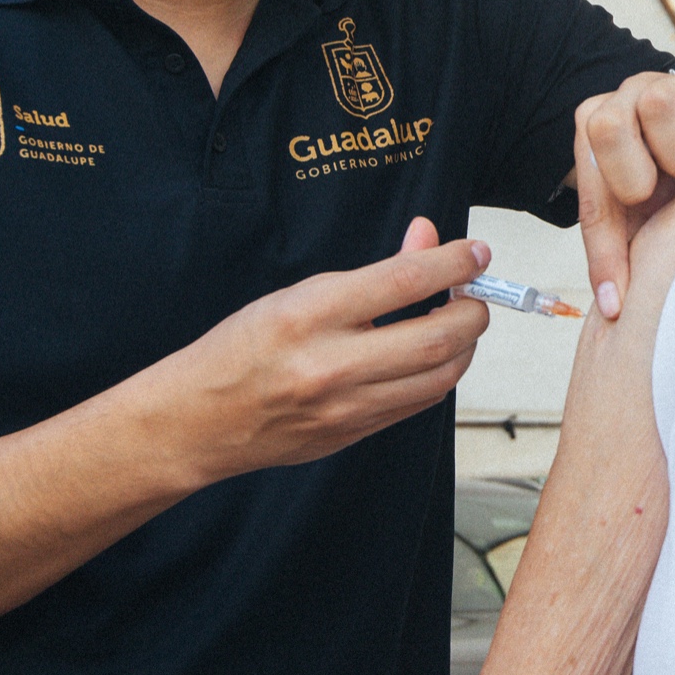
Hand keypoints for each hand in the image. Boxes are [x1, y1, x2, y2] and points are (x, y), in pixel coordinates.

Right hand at [168, 217, 492, 479]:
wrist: (198, 420)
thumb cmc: (245, 347)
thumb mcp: (298, 293)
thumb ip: (371, 272)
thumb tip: (429, 240)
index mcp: (310, 314)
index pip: (404, 281)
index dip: (454, 264)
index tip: (476, 253)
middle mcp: (330, 364)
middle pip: (436, 338)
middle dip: (473, 312)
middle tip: (475, 295)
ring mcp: (344, 407)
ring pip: (438, 378)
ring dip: (464, 348)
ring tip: (459, 325)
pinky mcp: (353, 435)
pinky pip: (417, 403)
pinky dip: (438, 375)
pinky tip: (433, 357)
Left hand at [576, 66, 674, 319]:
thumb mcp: (652, 221)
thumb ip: (626, 254)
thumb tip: (614, 310)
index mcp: (596, 138)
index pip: (591, 198)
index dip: (605, 251)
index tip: (619, 298)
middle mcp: (622, 102)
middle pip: (606, 129)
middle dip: (639, 174)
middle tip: (666, 191)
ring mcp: (663, 82)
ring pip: (656, 104)